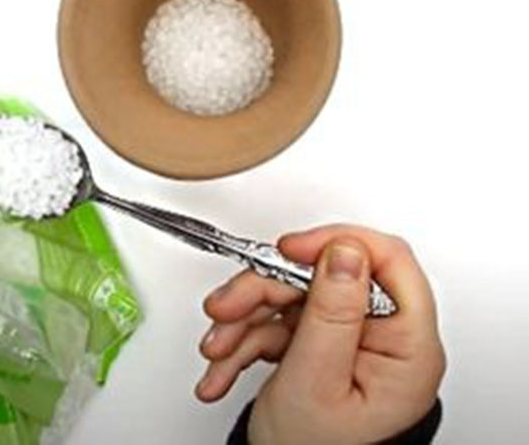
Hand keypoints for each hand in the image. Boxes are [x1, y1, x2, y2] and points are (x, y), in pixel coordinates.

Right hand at [195, 225, 445, 444]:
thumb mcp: (316, 380)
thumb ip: (332, 311)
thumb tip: (345, 250)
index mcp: (407, 347)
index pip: (388, 261)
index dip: (336, 244)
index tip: (290, 249)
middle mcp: (383, 338)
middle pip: (322, 277)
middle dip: (263, 291)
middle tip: (226, 308)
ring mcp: (349, 342)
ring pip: (291, 297)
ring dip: (243, 320)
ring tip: (217, 350)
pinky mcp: (319, 346)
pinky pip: (276, 324)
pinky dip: (242, 341)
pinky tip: (223, 366)